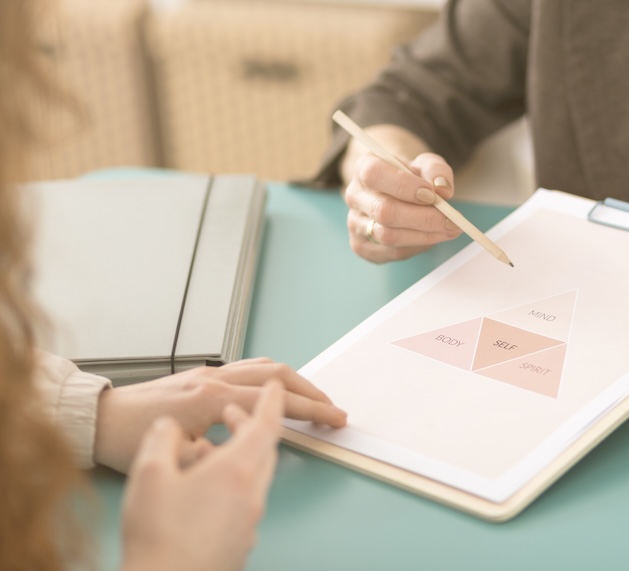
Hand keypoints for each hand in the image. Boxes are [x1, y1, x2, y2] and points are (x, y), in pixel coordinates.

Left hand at [94, 357, 346, 472]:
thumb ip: (216, 451)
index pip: (277, 401)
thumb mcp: (176, 457)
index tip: (335, 418)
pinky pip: (248, 366)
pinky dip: (271, 375)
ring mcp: (209, 372)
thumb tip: (243, 450)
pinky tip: (275, 386)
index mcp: (212, 397)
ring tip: (312, 397)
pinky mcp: (202, 374)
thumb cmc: (128, 439)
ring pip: (266, 366)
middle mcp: (215, 378)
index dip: (312, 410)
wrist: (99, 418)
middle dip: (312, 392)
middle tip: (333, 409)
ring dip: (294, 380)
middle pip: (280, 376)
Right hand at [120, 380, 284, 570]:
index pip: (267, 424)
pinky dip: (233, 481)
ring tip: (211, 447)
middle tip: (232, 412)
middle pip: (265, 448)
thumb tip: (167, 426)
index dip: (272, 401)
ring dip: (241, 454)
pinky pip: (244, 499)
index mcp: (238, 470)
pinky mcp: (240, 541)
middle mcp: (252, 493)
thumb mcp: (149, 475)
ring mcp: (249, 520)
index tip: (275, 388)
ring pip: (254, 475)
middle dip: (252, 425)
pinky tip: (205, 487)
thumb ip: (162, 440)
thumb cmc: (159, 537)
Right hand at [344, 149, 461, 262]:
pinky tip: (430, 237)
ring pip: (388, 236)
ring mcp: (354, 223)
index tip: (433, 195)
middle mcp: (354, 195)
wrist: (399, 192)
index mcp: (365, 167)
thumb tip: (443, 190)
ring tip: (449, 229)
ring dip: (425, 236)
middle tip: (452, 221)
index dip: (404, 187)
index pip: (375, 175)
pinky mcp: (361, 246)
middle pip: (384, 212)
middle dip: (423, 218)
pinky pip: (392, 252)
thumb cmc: (413, 177)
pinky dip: (417, 246)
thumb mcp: (428, 164)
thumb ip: (438, 171)